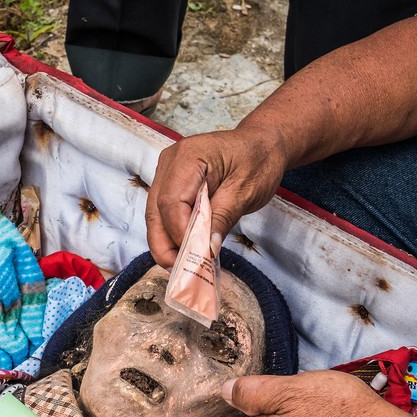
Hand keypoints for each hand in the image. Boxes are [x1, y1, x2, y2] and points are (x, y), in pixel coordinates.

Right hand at [145, 124, 288, 267]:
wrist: (262, 145)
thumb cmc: (258, 161)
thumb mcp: (246, 191)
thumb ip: (223, 218)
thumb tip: (206, 249)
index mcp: (189, 156)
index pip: (171, 201)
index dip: (179, 233)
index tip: (195, 257)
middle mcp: (170, 162)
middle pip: (155, 210)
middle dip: (165, 244)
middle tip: (180, 272)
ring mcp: (167, 172)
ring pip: (155, 215)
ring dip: (165, 243)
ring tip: (181, 267)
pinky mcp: (171, 184)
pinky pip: (163, 213)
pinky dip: (171, 234)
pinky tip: (183, 252)